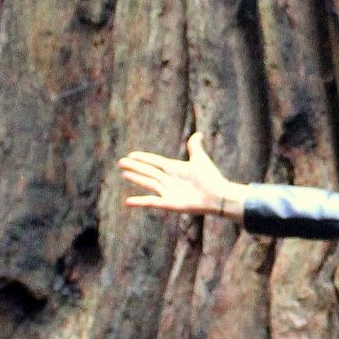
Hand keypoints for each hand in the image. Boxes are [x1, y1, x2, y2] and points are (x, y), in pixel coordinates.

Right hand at [117, 132, 246, 221]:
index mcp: (174, 168)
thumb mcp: (200, 158)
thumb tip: (198, 134)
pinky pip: (151, 202)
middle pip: (148, 171)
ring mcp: (168, 192)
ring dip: (136, 178)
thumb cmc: (211, 177)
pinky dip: (139, 202)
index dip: (143, 158)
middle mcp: (169, 180)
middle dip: (134, 167)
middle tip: (120, 162)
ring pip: (147, 183)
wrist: (217, 195)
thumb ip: (195, 146)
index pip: (154, 162)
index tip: (130, 155)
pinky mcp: (169, 203)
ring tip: (123, 173)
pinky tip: (127, 201)